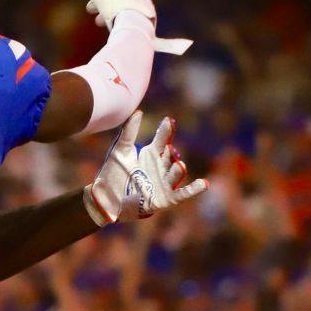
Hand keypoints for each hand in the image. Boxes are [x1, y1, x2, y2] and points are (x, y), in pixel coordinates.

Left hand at [83, 113, 207, 226]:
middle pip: (170, 157)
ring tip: (179, 164)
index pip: (163, 139)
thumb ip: (129, 132)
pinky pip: (182, 194)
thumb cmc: (114, 173)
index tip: (169, 121)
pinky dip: (194, 189)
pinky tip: (203, 184)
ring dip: (178, 170)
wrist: (106, 198)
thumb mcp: (121, 151)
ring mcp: (165, 182)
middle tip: (168, 148)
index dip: (166, 130)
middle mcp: (162, 167)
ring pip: (176, 174)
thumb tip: (138, 112)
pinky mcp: (166, 198)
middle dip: (171, 154)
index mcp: (152, 154)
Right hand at [85, 0, 157, 28]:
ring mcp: (143, 4)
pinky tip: (116, 25)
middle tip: (90, 9)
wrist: (135, 26)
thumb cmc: (114, 7)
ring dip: (108, 11)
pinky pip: (130, 15)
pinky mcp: (147, 18)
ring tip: (100, 21)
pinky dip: (120, 17)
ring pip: (122, 5)